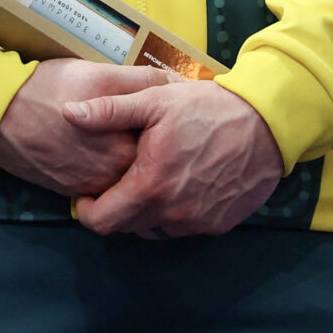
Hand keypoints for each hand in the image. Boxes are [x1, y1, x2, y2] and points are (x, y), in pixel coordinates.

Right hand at [0, 59, 170, 196]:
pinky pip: (100, 187)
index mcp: (130, 149)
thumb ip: (143, 81)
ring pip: (123, 177)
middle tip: (135, 124)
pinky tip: (91, 150)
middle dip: (147, 147)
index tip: (159, 112)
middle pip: (145, 164)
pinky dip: (102, 171)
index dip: (163, 126)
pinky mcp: (72, 192)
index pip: (165, 143)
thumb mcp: (99, 74)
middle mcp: (117, 178)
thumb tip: (178, 85)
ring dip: (125, 162)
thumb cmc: (49, 89)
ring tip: (112, 136)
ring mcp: (93, 189)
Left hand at [63, 78, 284, 237]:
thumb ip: (107, 111)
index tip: (87, 195)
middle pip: (126, 228)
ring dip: (143, 214)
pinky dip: (171, 215)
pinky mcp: (219, 224)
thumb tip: (67, 112)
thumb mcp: (152, 101)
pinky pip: (182, 229)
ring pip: (154, 231)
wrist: (266, 124)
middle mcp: (173, 214)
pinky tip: (174, 187)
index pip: (102, 221)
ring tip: (145, 183)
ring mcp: (198, 223)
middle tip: (116, 183)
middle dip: (114, 210)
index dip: (88, 211)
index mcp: (150, 186)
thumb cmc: (206, 109)